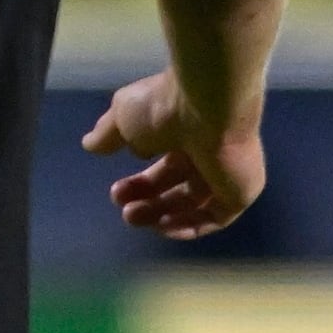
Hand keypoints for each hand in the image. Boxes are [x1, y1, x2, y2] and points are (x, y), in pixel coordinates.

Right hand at [83, 71, 264, 238]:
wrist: (208, 104)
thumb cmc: (166, 106)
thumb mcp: (123, 116)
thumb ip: (108, 133)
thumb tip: (90, 144)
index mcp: (187, 134)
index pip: (164, 168)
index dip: (139, 185)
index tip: (116, 191)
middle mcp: (209, 155)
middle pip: (176, 189)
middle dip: (147, 201)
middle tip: (123, 208)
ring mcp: (228, 174)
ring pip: (193, 205)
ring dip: (161, 215)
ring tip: (133, 217)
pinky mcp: (241, 191)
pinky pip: (215, 218)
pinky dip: (190, 227)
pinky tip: (164, 228)